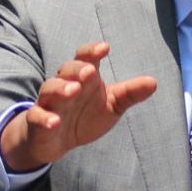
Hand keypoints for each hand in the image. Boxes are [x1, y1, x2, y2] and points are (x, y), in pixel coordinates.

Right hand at [0, 42, 157, 170]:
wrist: (56, 142)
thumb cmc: (84, 117)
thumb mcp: (111, 106)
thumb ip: (129, 94)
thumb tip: (154, 82)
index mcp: (83, 79)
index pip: (85, 58)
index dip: (92, 51)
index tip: (105, 48)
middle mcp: (65, 85)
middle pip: (66, 70)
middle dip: (77, 69)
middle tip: (90, 72)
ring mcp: (49, 102)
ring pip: (50, 88)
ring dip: (61, 88)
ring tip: (73, 91)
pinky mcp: (38, 121)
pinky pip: (37, 116)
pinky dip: (44, 118)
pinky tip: (54, 122)